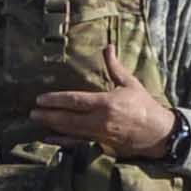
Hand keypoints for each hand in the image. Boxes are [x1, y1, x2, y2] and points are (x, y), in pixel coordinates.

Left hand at [31, 44, 180, 160]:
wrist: (158, 133)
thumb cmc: (144, 106)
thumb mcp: (130, 84)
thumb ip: (115, 67)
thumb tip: (107, 47)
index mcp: (107, 103)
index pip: (76, 101)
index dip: (57, 100)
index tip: (41, 99)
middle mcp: (100, 120)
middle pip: (68, 118)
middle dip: (49, 115)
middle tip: (32, 112)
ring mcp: (99, 134)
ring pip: (70, 131)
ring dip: (52, 126)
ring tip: (37, 121)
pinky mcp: (100, 143)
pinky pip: (77, 143)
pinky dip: (61, 141)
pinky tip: (48, 138)